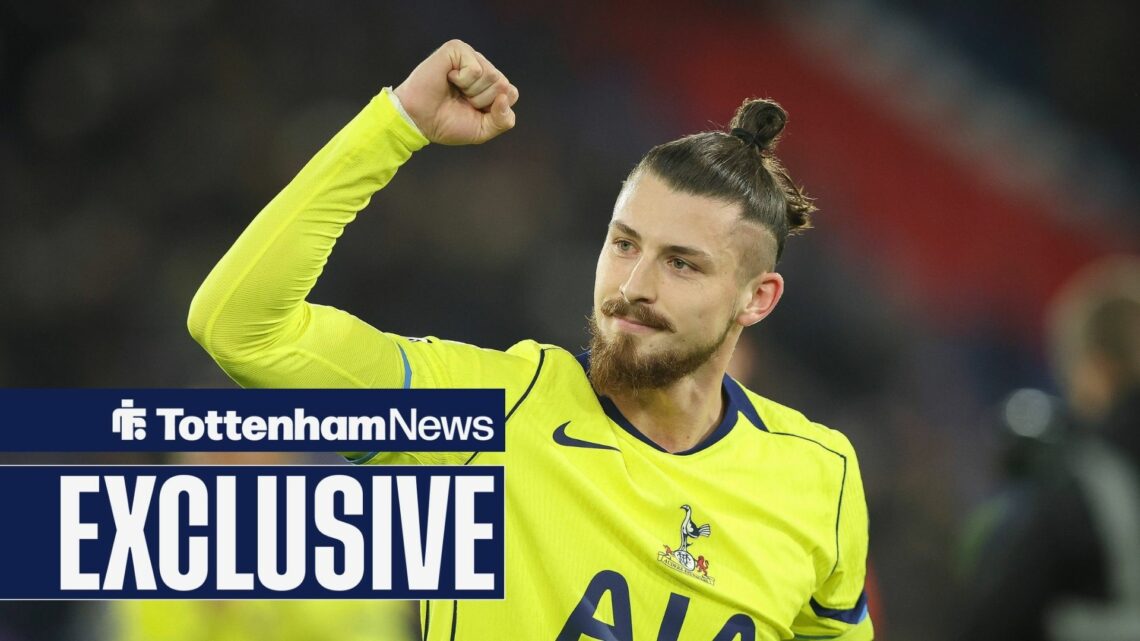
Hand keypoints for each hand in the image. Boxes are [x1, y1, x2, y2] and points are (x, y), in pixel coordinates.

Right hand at [393, 39, 518, 144]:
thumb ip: (503, 120)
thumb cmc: (447, 123)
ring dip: (471, 91)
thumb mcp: (483, 130)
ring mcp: (470, 56)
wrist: (419, 120)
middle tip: (461, 100)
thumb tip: (506, 96)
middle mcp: (482, 67)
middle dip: (482, 100)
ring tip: (454, 90)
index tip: (473, 111)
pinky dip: (462, 81)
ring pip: (492, 76)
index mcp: (489, 84)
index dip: (493, 109)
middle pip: (503, 84)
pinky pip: (476, 69)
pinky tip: (448, 78)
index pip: (511, 93)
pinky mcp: (457, 49)